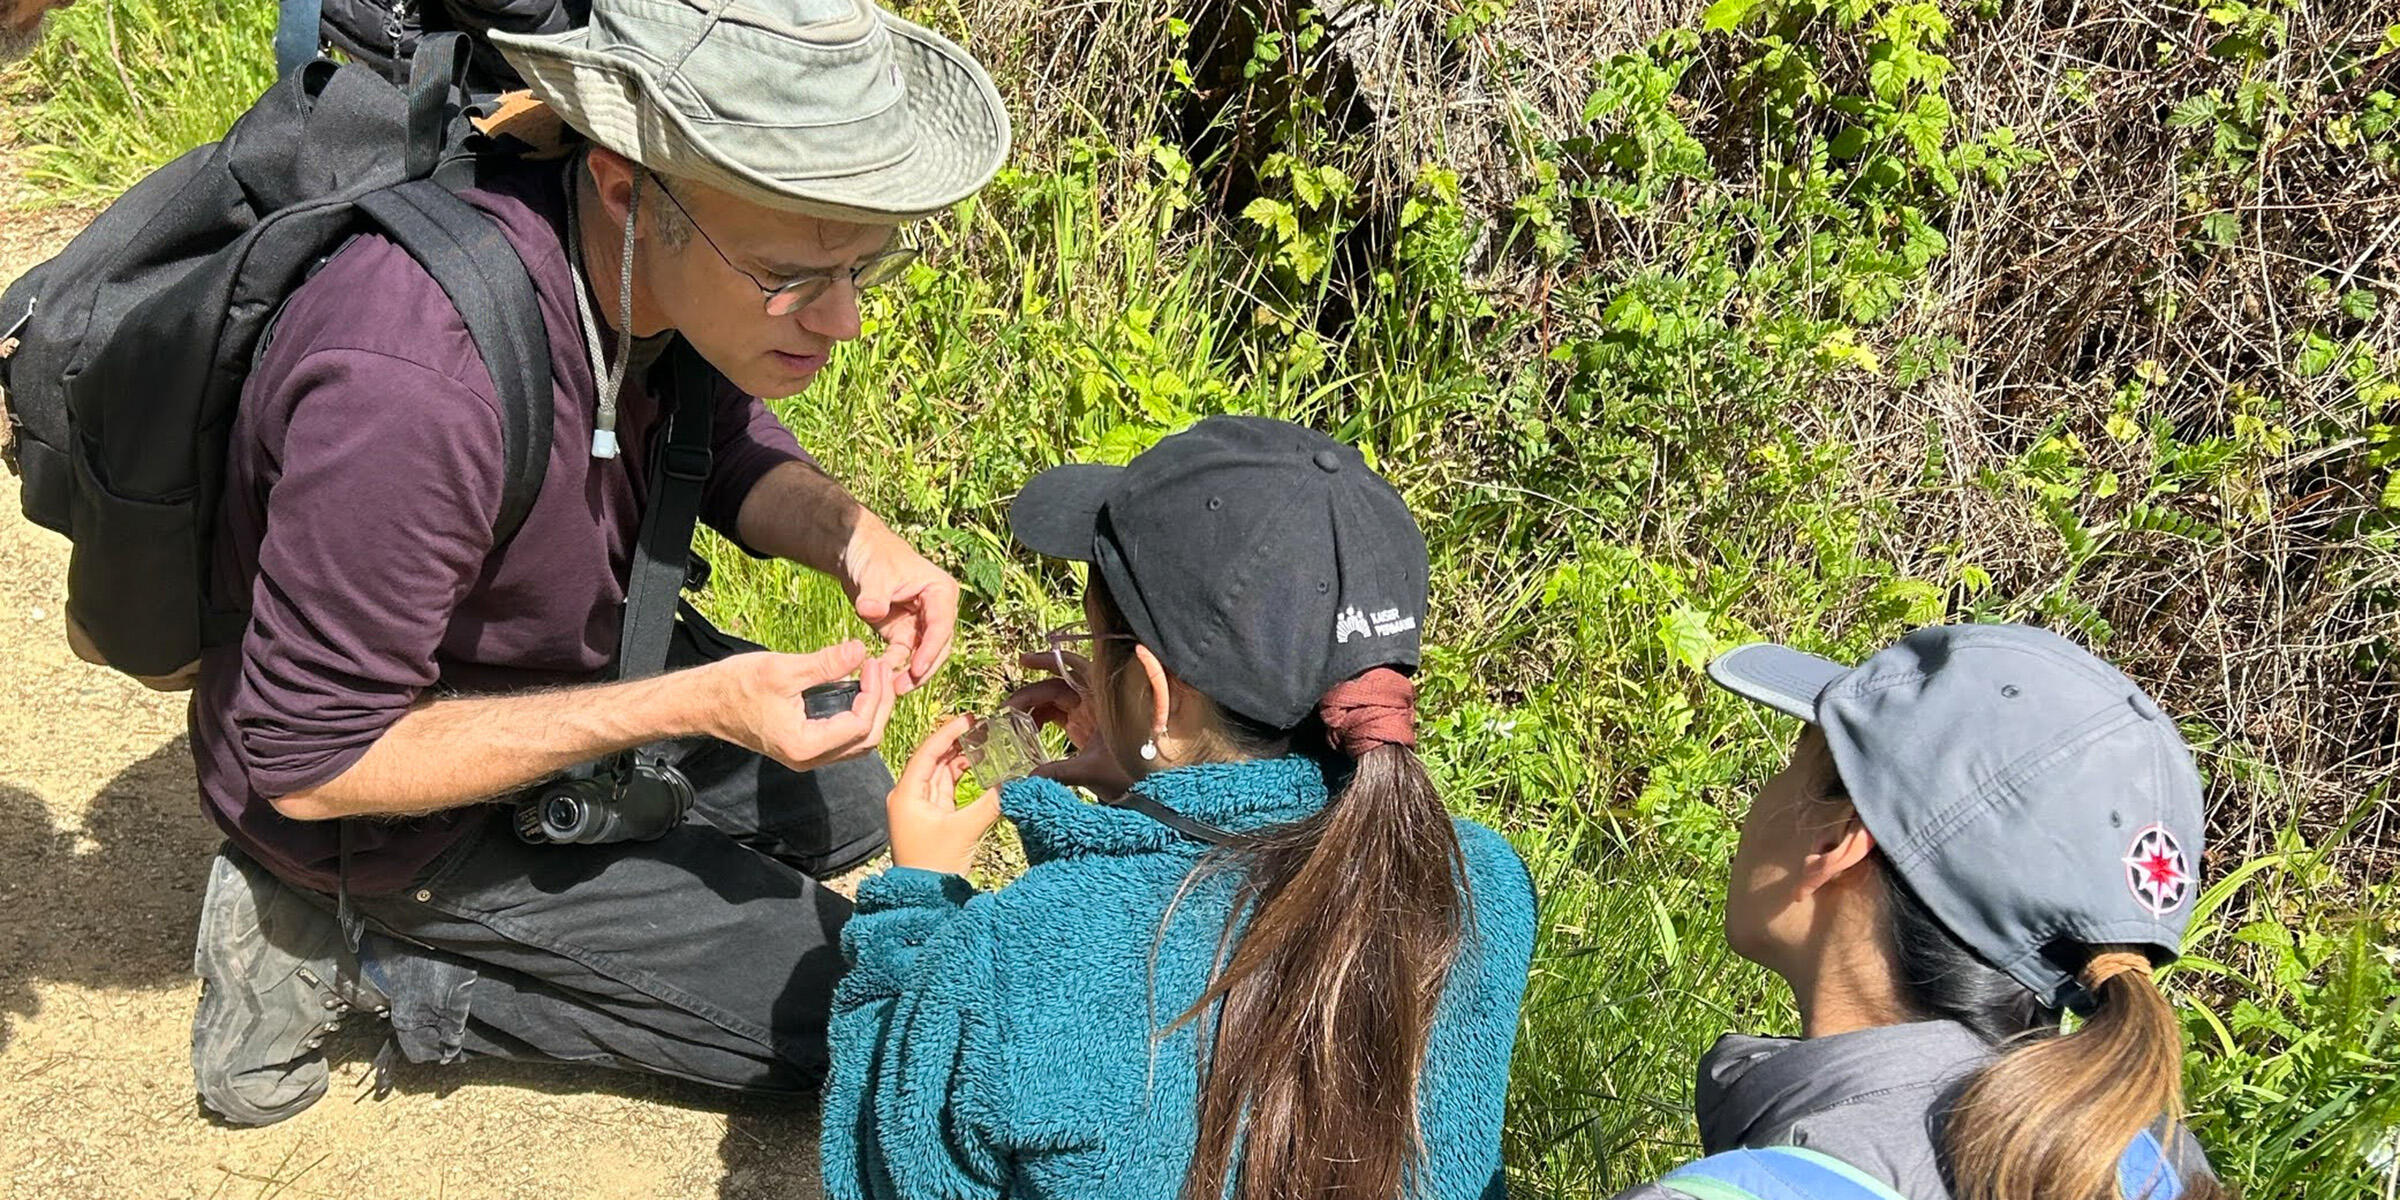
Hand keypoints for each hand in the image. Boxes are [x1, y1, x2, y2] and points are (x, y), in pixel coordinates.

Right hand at [700, 641, 897, 772]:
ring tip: (873, 675)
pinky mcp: (805, 746)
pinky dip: (857, 715)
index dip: (875, 694)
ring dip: (872, 710)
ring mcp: (808, 756)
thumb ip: (826, 664)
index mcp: (805, 745)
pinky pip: (844, 738)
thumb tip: (859, 650)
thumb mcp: (784, 669)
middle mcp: (809, 758)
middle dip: (880, 703)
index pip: (859, 725)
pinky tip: (858, 688)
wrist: (705, 702)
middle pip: (866, 739)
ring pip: (858, 742)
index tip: (873, 663)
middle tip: (880, 667)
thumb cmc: (736, 686)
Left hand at [838, 514, 958, 693]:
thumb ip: (875, 594)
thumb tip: (871, 610)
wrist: (857, 553)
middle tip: (903, 686)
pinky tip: (880, 676)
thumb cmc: (873, 556)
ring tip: (893, 689)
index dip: (931, 649)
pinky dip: (894, 668)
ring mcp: (920, 624)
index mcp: (940, 592)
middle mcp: (936, 611)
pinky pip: (903, 656)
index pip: (941, 625)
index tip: (916, 668)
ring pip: (923, 656)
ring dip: (910, 674)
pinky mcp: (903, 634)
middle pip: (938, 646)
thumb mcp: (875, 574)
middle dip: (923, 668)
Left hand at [887, 715, 1001, 875]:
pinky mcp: (932, 816)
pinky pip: (946, 787)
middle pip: (933, 759)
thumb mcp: (965, 830)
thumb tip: (1016, 782)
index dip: (948, 733)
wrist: (924, 898)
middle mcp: (909, 796)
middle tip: (980, 726)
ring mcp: (920, 806)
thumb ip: (991, 803)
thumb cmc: (935, 865)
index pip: (927, 752)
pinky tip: (979, 767)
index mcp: (907, 794)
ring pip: (941, 772)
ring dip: (960, 758)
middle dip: (956, 742)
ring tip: (983, 742)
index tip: (969, 719)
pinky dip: (962, 776)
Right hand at [1004, 649, 1134, 799]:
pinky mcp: (1083, 727)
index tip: (1023, 661)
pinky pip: (1057, 714)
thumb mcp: (1091, 771)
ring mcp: (1088, 714)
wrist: (1145, 791)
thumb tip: (1027, 779)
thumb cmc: (1129, 776)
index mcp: (1103, 702)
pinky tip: (1026, 730)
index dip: (1049, 661)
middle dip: (1031, 693)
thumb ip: (1058, 773)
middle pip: (1058, 685)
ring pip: (1054, 700)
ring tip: (1011, 722)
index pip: (1074, 670)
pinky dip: (1040, 718)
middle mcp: (1095, 702)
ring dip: (1032, 708)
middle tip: (1007, 707)